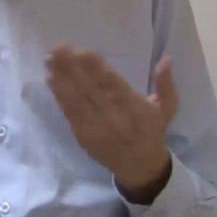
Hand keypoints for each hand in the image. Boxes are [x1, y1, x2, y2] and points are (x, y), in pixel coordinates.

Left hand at [45, 45, 177, 203]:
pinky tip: (52, 81)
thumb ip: (165, 84)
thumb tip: (166, 58)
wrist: (140, 168)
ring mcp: (97, 128)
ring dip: (62, 79)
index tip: (83, 52)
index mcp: (136, 108)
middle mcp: (115, 118)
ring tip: (49, 60)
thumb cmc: (152, 132)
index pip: (114, 85)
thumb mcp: (166, 108)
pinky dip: (60, 97)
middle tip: (58, 48)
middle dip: (73, 68)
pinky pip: (70, 114)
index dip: (97, 69)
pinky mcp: (84, 136)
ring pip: (77, 100)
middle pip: (91, 90)